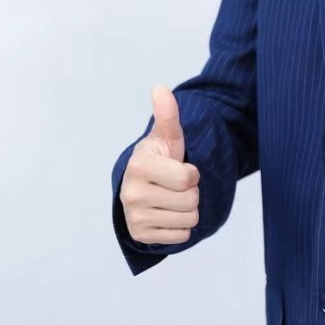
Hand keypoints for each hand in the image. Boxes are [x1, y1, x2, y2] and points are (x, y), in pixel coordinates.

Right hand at [119, 84, 199, 244]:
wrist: (142, 186)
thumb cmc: (161, 159)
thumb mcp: (167, 137)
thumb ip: (167, 115)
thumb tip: (160, 87)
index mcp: (139, 166)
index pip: (188, 179)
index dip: (192, 174)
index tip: (181, 168)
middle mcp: (132, 193)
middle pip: (190, 201)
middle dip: (191, 193)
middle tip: (176, 186)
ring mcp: (134, 217)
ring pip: (189, 220)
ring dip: (188, 210)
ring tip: (173, 198)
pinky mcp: (140, 235)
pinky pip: (181, 237)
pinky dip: (180, 227)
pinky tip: (168, 214)